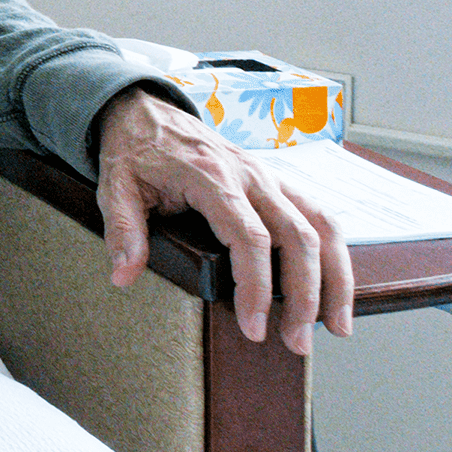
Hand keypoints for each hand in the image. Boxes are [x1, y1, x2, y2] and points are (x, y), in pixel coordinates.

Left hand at [95, 87, 353, 353]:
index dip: (257, 287)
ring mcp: (269, 175)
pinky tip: (335, 285)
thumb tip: (124, 275)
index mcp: (211, 177)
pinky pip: (319, 214)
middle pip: (298, 236)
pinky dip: (335, 251)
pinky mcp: (276, 181)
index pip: (249, 238)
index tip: (254, 327)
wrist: (146, 109)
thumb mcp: (114, 186)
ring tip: (336, 325)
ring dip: (336, 277)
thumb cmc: (133, 149)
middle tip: (296, 342)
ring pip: (322, 225)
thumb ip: (123, 230)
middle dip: (305, 295)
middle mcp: (250, 175)